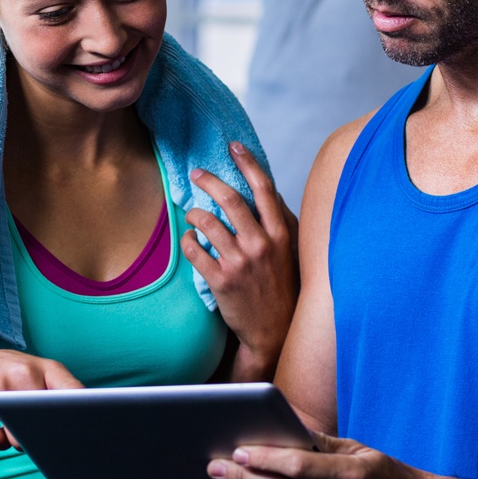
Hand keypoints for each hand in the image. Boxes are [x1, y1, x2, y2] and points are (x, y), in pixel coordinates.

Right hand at [0, 350, 82, 449]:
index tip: (85, 432)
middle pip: (46, 424)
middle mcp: (23, 370)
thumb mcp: (42, 377)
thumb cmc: (16, 380)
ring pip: (18, 438)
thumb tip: (85, 429)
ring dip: (18, 442)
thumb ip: (64, 395)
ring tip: (12, 424)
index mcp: (48, 368)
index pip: (74, 392)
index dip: (82, 414)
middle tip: (37, 431)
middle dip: (43, 438)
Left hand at [182, 142, 298, 376]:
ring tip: (191, 212)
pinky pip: (195, 249)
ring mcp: (240, 262)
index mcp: (281, 233)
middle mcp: (261, 244)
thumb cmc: (281, 286)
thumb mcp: (289, 252)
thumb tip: (268, 191)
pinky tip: (190, 238)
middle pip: (230, 199)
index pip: (263, 188)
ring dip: (194, 212)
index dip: (247, 163)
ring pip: (207, 222)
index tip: (233, 147)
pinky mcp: (220, 280)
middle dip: (208, 180)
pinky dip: (188, 239)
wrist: (273, 331)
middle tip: (196, 173)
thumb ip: (279, 222)